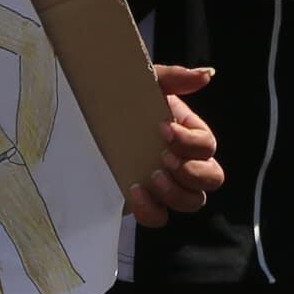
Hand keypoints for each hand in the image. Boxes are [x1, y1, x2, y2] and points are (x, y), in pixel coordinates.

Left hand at [127, 65, 224, 225]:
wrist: (80, 122)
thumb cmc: (118, 99)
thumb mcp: (144, 83)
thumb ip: (174, 77)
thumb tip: (207, 75)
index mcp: (187, 134)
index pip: (207, 146)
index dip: (190, 142)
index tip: (164, 130)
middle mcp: (184, 162)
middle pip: (212, 178)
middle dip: (192, 171)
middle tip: (164, 159)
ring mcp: (166, 185)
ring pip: (193, 202)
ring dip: (176, 192)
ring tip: (152, 177)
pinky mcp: (145, 203)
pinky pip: (160, 218)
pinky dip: (151, 210)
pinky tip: (134, 191)